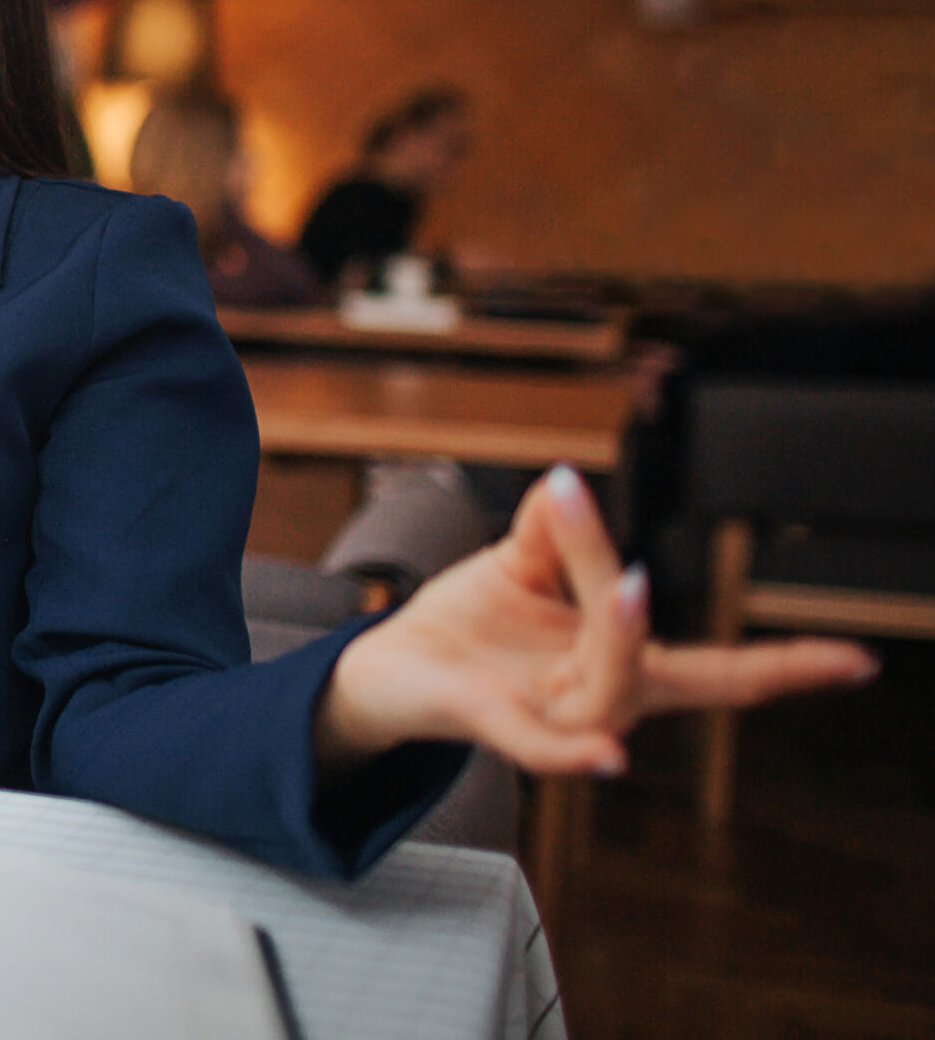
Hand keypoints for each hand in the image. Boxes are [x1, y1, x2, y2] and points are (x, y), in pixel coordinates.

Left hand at [316, 466, 875, 775]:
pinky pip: (540, 746)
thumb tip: (570, 484)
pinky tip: (610, 758)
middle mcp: (592, 700)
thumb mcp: (517, 566)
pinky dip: (574, 753)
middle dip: (650, 617)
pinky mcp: (489, 722)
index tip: (857, 662)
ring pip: (605, 692)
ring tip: (624, 583)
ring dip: (619, 638)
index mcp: (614, 663)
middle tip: (638, 568)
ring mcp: (545, 717)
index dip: (787, 668)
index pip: (716, 670)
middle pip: (653, 668)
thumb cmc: (463, 627)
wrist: (384, 666)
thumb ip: (556, 532)